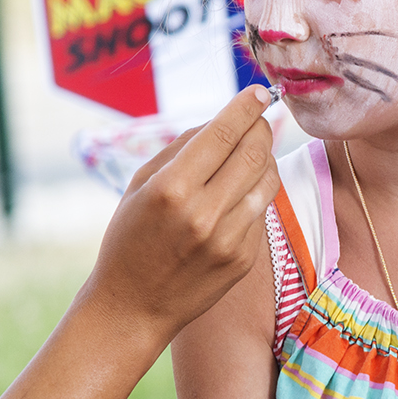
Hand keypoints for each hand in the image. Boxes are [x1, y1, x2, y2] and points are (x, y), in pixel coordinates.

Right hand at [86, 87, 280, 337]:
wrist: (133, 307)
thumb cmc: (129, 239)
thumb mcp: (140, 185)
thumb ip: (181, 147)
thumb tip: (223, 119)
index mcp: (172, 189)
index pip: (223, 132)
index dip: (245, 106)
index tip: (257, 91)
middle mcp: (204, 213)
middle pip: (254, 152)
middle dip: (262, 127)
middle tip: (259, 118)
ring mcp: (228, 240)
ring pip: (267, 180)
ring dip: (266, 158)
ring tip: (252, 152)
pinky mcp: (243, 259)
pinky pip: (261, 211)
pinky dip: (256, 192)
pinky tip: (240, 191)